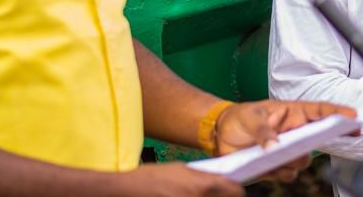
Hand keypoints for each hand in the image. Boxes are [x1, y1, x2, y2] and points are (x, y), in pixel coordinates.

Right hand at [117, 162, 244, 195]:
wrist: (126, 191)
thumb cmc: (152, 177)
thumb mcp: (179, 169)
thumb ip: (201, 175)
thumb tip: (218, 179)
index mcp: (202, 185)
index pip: (234, 190)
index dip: (236, 190)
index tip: (235, 190)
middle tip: (218, 194)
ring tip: (198, 195)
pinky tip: (186, 196)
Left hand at [215, 100, 355, 181]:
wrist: (221, 134)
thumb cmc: (240, 117)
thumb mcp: (250, 116)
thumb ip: (263, 130)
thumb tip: (275, 147)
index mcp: (292, 112)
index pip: (320, 111)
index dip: (338, 114)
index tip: (353, 118)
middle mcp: (294, 131)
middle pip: (316, 139)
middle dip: (314, 144)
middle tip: (301, 146)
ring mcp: (288, 150)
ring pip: (303, 160)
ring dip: (292, 161)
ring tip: (272, 156)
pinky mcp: (278, 166)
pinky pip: (288, 174)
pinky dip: (280, 173)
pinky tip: (266, 166)